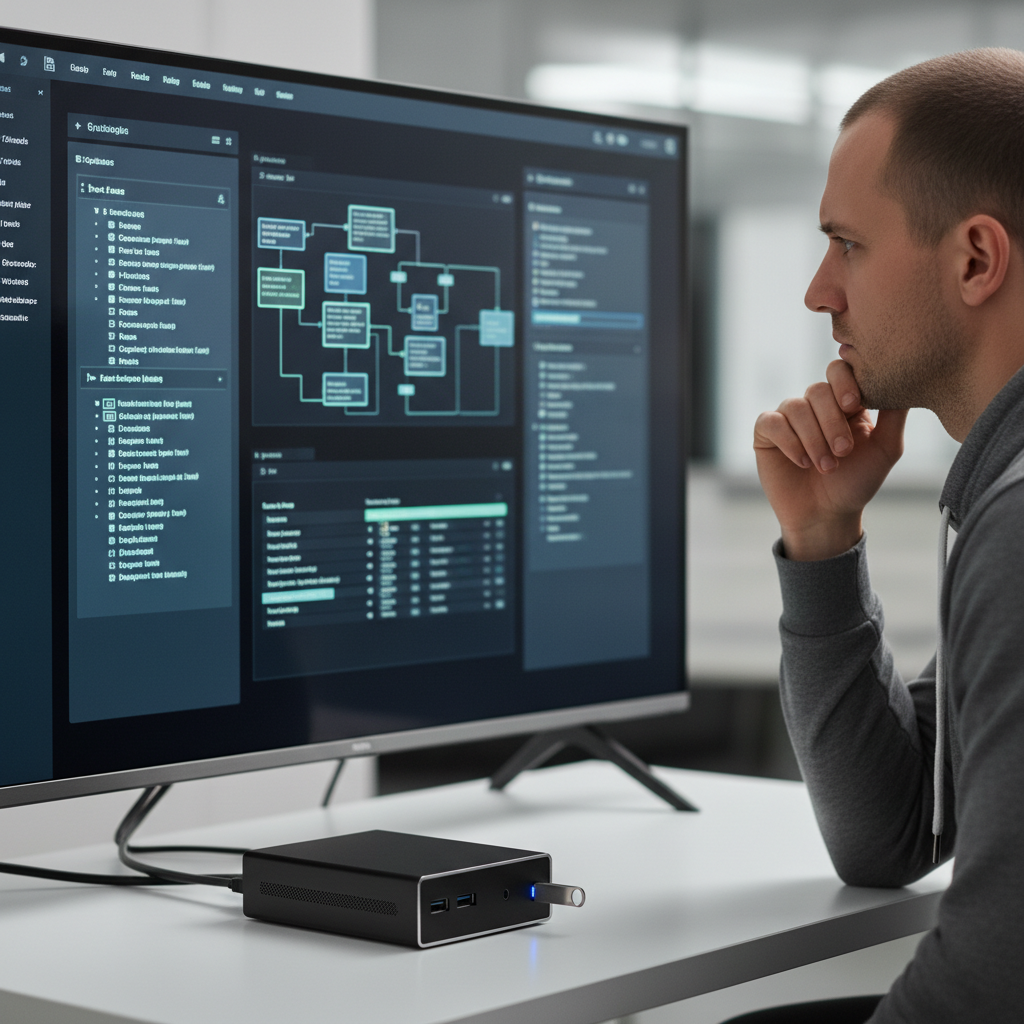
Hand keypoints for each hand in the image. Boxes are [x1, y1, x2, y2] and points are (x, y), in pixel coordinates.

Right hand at [753, 360, 907, 560]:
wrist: (826, 515)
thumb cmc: (857, 482)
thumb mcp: (886, 449)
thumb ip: (895, 415)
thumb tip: (904, 381)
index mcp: (842, 401)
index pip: (839, 371)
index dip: (844, 383)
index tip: (853, 405)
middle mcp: (814, 405)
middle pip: (817, 390)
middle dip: (832, 422)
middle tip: (844, 451)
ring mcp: (788, 417)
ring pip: (795, 407)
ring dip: (813, 439)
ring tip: (826, 466)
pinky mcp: (766, 433)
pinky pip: (771, 422)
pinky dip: (789, 442)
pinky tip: (802, 462)